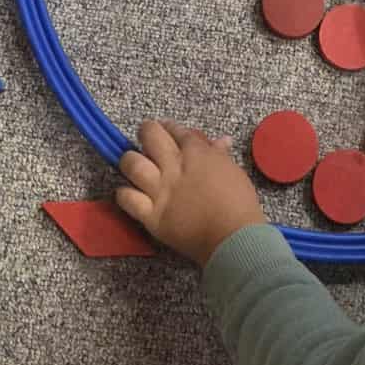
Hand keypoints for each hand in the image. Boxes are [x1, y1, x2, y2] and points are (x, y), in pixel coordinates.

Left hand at [115, 119, 265, 265]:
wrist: (233, 238)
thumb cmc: (239, 204)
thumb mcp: (233, 171)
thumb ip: (220, 155)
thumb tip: (222, 141)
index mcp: (196, 153)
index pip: (176, 130)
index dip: (170, 127)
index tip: (167, 129)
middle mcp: (173, 167)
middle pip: (150, 136)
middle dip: (146, 131)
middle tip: (147, 137)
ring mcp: (160, 191)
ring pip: (132, 164)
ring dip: (130, 161)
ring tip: (134, 164)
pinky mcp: (151, 216)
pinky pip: (127, 199)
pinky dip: (124, 194)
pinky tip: (129, 193)